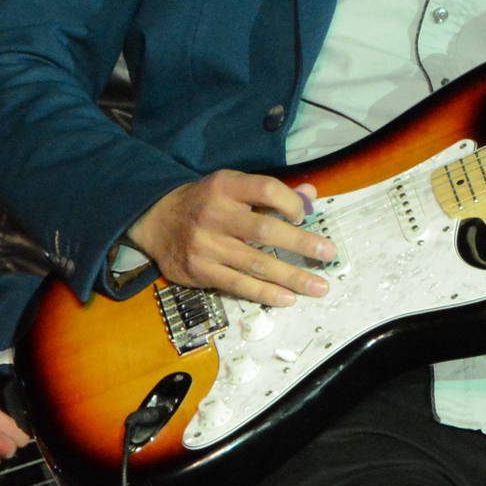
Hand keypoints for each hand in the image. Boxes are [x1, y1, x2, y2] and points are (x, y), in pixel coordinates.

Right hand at [129, 171, 333, 307]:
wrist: (156, 220)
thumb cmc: (205, 202)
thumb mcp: (233, 187)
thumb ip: (271, 193)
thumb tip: (311, 195)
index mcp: (226, 187)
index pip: (265, 190)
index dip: (290, 202)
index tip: (304, 215)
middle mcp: (214, 214)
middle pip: (264, 230)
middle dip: (301, 243)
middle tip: (329, 253)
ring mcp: (206, 245)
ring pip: (256, 263)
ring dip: (291, 276)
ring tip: (318, 286)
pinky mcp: (200, 271)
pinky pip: (239, 284)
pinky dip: (265, 293)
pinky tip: (287, 298)